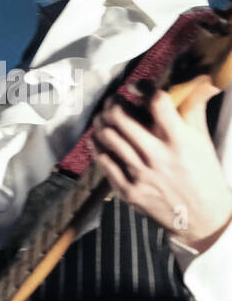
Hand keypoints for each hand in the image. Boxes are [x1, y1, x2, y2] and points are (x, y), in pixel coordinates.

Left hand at [91, 80, 231, 251]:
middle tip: (112, 101)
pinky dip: (98, 146)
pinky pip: (104, 162)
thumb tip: (203, 82)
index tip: (137, 86)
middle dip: (112, 104)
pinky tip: (97, 139)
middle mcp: (158, 155)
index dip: (145, 89)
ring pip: (108, 138)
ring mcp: (140, 174)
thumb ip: (195, 110)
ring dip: (101, 123)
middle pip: (121, 118)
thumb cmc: (203, 175)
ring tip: (102, 117)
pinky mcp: (127, 190)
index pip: (158, 102)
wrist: (201, 218)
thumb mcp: (202, 141)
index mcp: (180, 140)